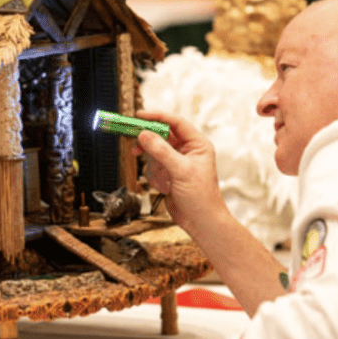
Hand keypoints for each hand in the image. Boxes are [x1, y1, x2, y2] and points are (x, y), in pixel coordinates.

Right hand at [134, 111, 226, 235]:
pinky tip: (164, 187)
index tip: (139, 116)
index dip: (157, 117)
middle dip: (150, 145)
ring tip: (164, 180)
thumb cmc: (201, 197)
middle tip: (136, 146)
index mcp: (197, 144)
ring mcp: (176, 162)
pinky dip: (155, 177)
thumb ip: (161, 151)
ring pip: (153, 153)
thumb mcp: (181, 171)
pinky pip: (152, 167)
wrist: (201, 222)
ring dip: (154, 167)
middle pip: (161, 136)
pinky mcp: (168, 174)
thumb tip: (144, 134)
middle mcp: (187, 150)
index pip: (176, 122)